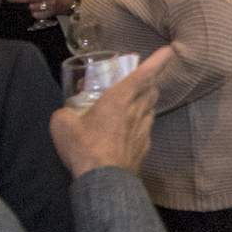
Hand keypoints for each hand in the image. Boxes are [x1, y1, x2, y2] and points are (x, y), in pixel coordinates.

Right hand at [49, 47, 172, 176]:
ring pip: (150, 109)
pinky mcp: (144, 146)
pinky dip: (139, 123)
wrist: (105, 181)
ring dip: (144, 102)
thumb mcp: (63, 125)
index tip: (168, 51)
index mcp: (119, 100)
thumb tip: (66, 113)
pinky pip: (145, 128)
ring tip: (131, 103)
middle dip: (148, 81)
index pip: (143, 75)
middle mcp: (136, 112)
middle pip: (151, 91)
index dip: (157, 61)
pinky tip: (127, 130)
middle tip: (140, 79)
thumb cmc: (85, 148)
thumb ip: (65, 113)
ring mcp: (143, 130)